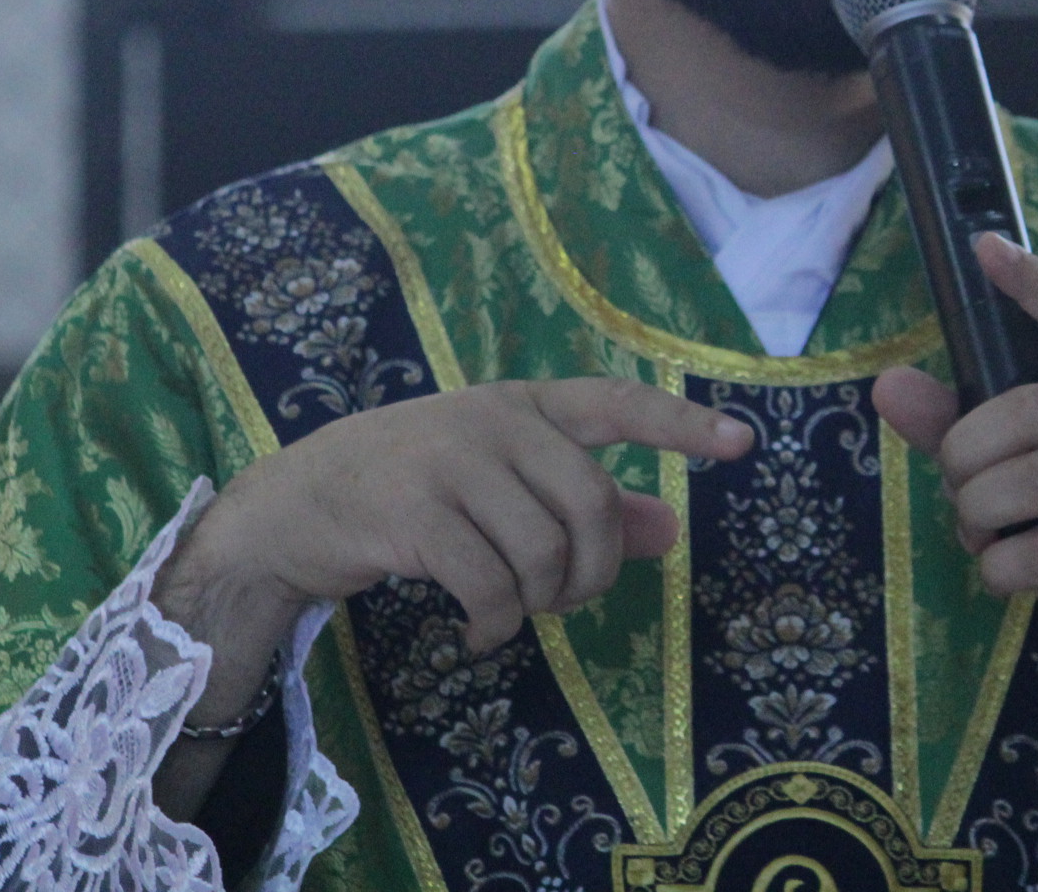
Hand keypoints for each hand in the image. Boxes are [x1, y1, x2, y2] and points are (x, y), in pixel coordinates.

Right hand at [170, 377, 752, 655]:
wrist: (294, 507)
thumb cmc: (411, 490)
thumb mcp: (500, 482)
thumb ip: (585, 504)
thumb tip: (669, 531)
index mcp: (522, 406)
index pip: (616, 403)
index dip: (681, 424)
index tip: (743, 443)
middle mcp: (492, 420)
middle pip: (590, 501)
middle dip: (591, 570)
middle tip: (563, 601)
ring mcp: (450, 460)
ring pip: (544, 549)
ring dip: (540, 604)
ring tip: (510, 615)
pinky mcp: (413, 512)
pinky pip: (492, 585)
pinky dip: (496, 626)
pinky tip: (476, 633)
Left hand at [871, 233, 1037, 718]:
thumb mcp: (1012, 475)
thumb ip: (954, 428)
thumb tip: (888, 385)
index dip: (1034, 284)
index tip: (985, 247)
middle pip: (1024, 414)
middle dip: (968, 461)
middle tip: (965, 496)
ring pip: (1024, 483)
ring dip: (979, 518)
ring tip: (988, 538)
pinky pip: (1034, 551)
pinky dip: (999, 569)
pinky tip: (1015, 576)